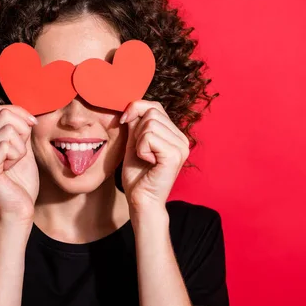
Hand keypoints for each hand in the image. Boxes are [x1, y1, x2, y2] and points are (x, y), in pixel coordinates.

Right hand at [0, 105, 39, 225]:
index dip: (19, 113)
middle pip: (3, 115)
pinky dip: (17, 155)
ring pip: (7, 130)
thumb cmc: (23, 182)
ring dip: (21, 146)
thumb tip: (24, 113)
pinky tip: (12, 168)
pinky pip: (5, 145)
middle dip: (22, 129)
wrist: (20, 208)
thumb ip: (21, 131)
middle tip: (22, 150)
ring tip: (15, 162)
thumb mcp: (25, 149)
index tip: (31, 127)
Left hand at [120, 100, 189, 214]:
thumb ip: (135, 124)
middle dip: (137, 130)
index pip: (155, 106)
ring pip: (150, 124)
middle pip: (152, 112)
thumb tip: (132, 106)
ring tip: (145, 157)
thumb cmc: (137, 175)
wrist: (140, 199)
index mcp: (174, 134)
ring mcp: (181, 147)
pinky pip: (149, 138)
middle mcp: (182, 139)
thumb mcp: (134, 143)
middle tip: (139, 150)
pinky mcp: (175, 155)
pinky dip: (141, 149)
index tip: (124, 121)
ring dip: (139, 141)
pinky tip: (148, 162)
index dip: (136, 109)